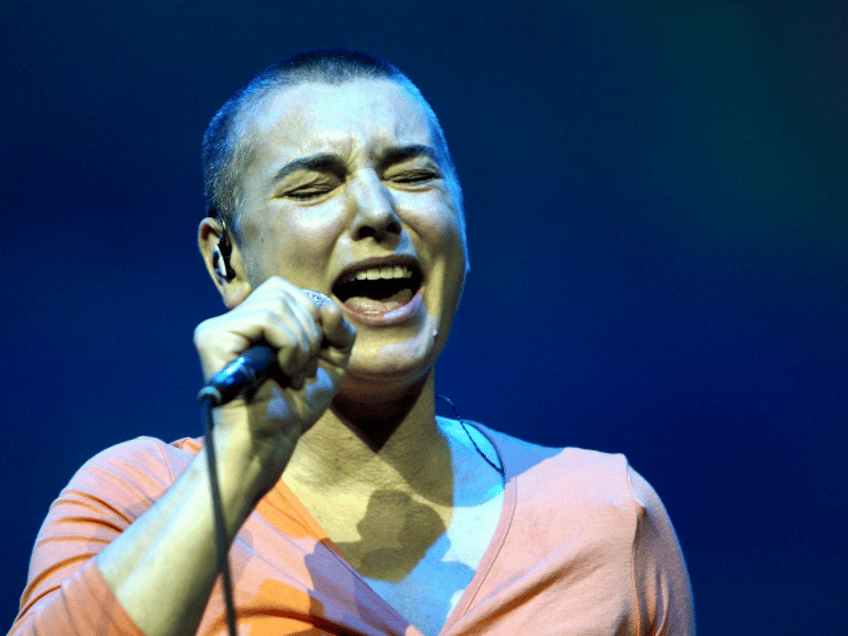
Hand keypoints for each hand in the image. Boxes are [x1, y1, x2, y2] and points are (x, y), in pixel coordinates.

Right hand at [193, 276, 355, 495]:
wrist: (267, 444)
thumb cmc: (293, 408)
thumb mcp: (329, 364)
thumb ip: (337, 331)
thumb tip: (326, 305)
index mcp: (253, 322)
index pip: (289, 291)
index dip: (313, 317)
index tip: (313, 357)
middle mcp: (232, 320)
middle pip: (282, 290)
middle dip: (309, 330)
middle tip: (303, 370)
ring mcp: (218, 328)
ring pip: (277, 303)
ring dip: (301, 343)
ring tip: (293, 375)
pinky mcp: (212, 337)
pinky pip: (267, 319)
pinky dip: (289, 346)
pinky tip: (283, 372)